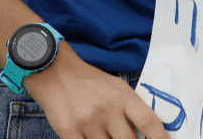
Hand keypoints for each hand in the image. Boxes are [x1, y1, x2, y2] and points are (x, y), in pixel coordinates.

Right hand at [24, 48, 169, 138]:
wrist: (54, 71)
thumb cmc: (88, 82)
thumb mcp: (115, 88)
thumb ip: (131, 111)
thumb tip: (146, 136)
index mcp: (123, 97)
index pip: (149, 123)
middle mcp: (107, 109)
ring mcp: (88, 122)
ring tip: (105, 136)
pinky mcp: (69, 132)